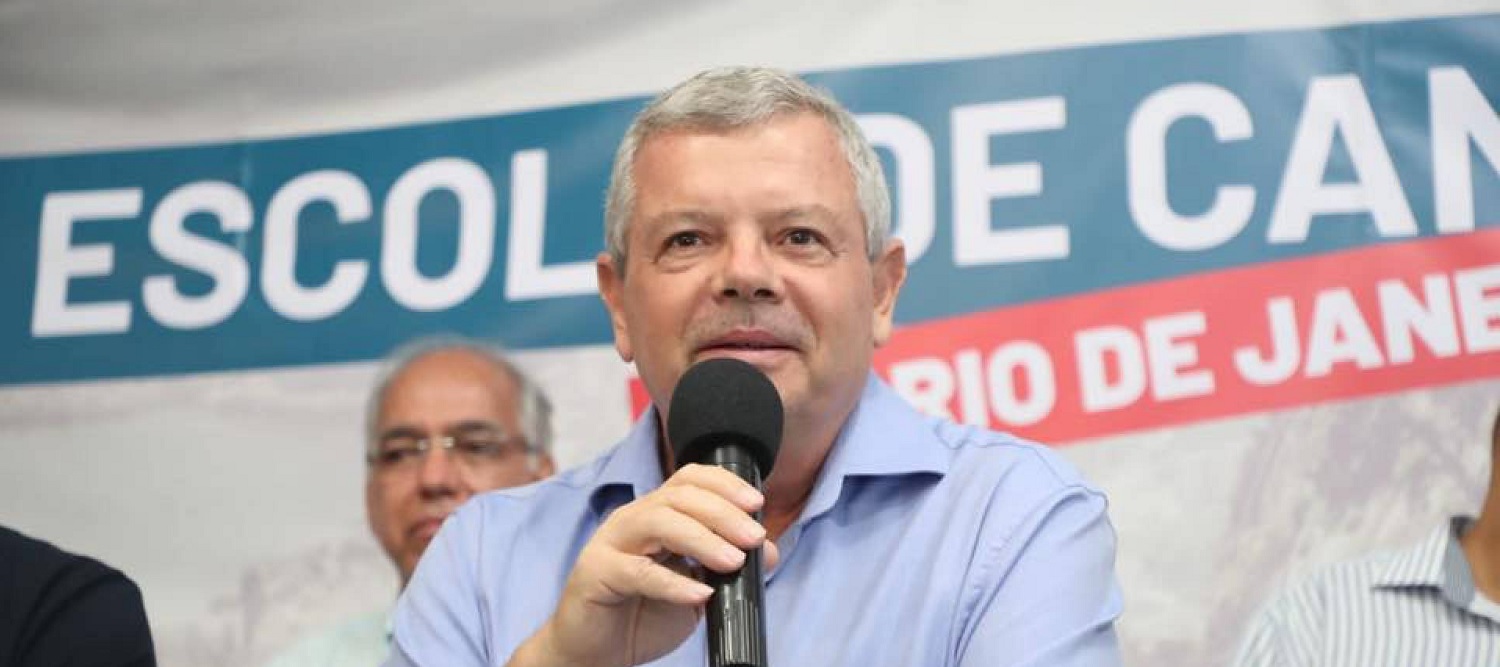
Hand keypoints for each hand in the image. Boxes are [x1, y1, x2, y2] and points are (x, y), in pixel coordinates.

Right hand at [509, 464, 780, 666]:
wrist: (597, 652)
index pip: (688, 478)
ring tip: (732, 560)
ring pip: (658, 522)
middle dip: (722, 513)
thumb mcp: (695, 587)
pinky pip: (637, 572)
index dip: (724, 483)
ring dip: (701, 538)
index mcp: (656, 514)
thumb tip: (767, 551)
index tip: (756, 503)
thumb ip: (726, 566)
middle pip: (678, 497)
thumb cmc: (643, 614)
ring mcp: (611, 544)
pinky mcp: (596, 575)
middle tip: (753, 538)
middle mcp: (632, 520)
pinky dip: (673, 583)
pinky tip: (699, 594)